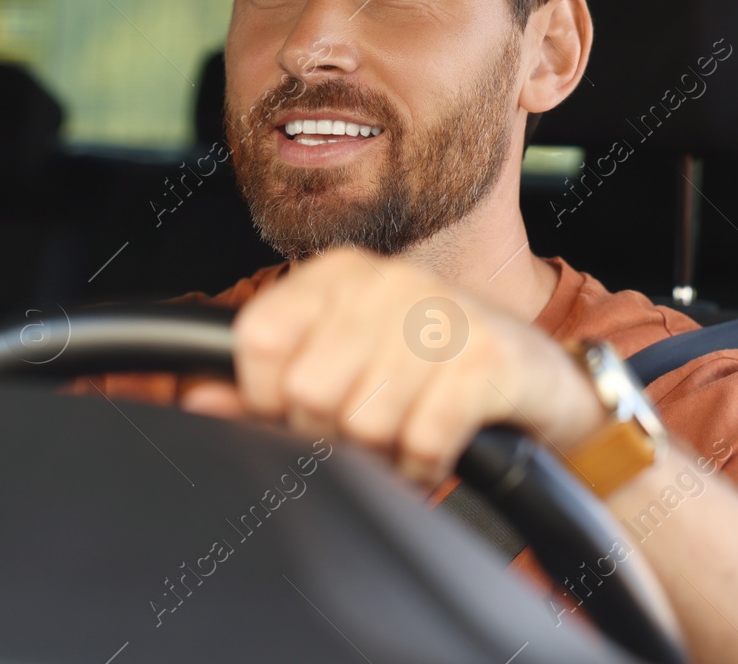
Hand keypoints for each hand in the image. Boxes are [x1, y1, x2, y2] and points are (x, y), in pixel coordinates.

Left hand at [187, 248, 606, 485]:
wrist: (542, 382)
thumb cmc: (432, 374)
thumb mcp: (347, 368)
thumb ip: (266, 388)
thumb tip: (195, 401)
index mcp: (339, 273)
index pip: (257, 339)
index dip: (267, 399)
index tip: (300, 411)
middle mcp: (386, 279)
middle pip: (306, 391)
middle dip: (332, 434)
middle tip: (370, 426)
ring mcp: (440, 312)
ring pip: (363, 422)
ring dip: (384, 452)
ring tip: (408, 430)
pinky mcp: (486, 357)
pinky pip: (422, 438)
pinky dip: (426, 463)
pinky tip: (439, 446)